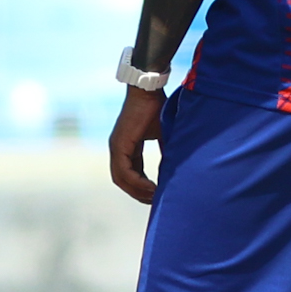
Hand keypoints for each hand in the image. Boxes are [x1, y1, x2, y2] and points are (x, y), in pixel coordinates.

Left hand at [108, 87, 164, 203]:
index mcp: (126, 146)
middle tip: (155, 201)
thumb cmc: (157, 108)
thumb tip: (173, 170)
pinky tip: (151, 187)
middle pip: (122, 180)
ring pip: (121, 179)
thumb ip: (164, 152)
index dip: (141, 186)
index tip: (156, 194)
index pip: (130, 173)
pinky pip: (124, 171)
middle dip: (138, 193)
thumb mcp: (162, 135)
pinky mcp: (119, 144)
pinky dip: (137, 182)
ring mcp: (116, 146)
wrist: (149, 90)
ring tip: (155, 197)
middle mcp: (117, 148)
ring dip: (137, 191)